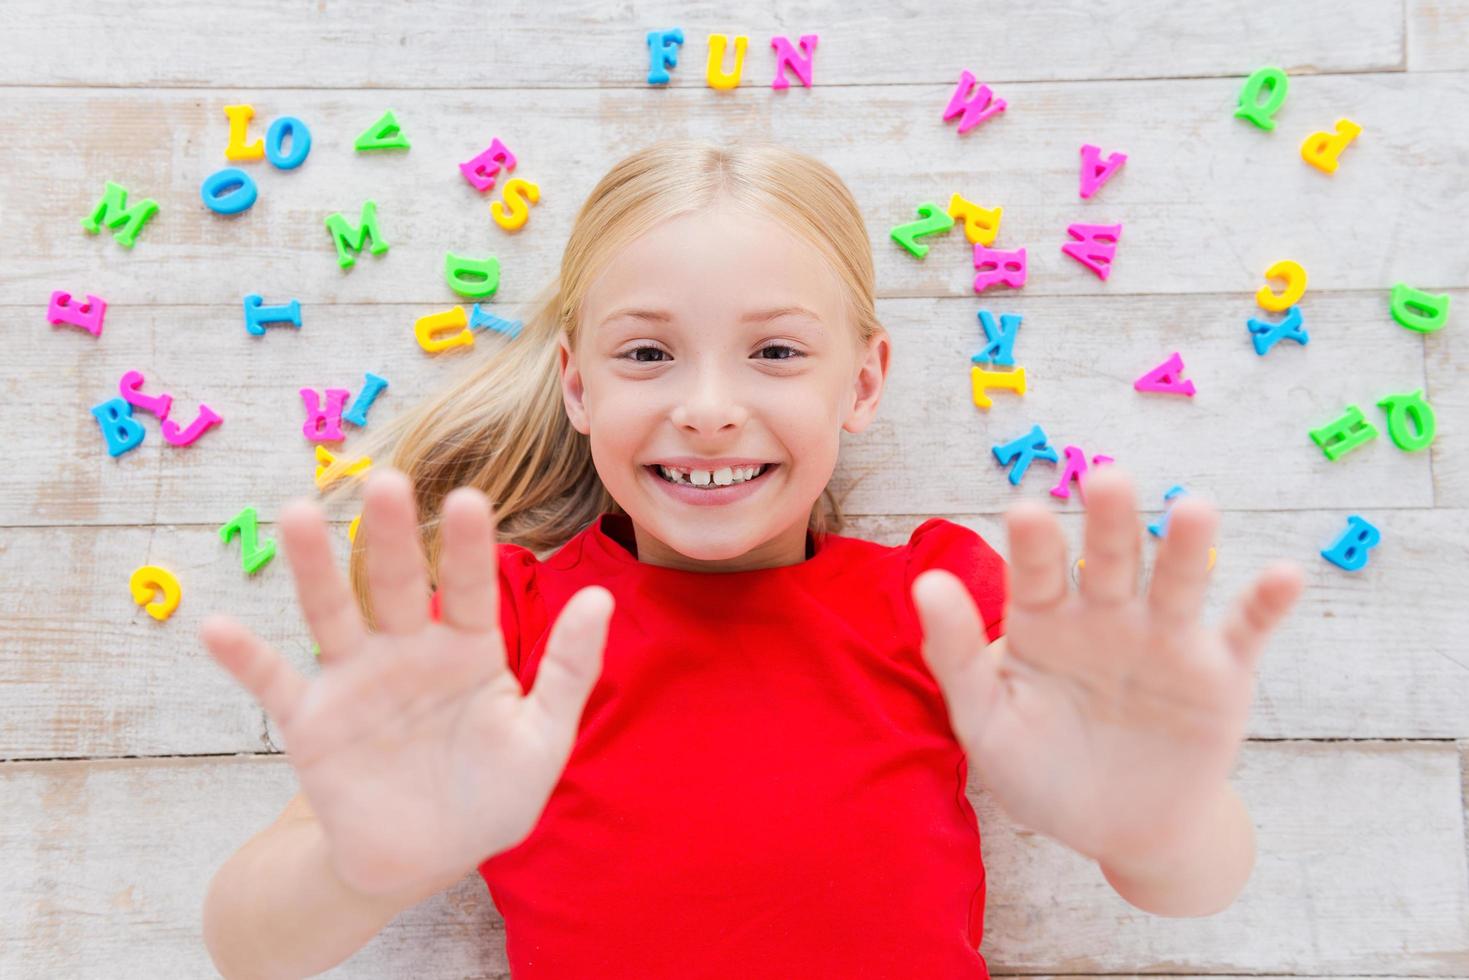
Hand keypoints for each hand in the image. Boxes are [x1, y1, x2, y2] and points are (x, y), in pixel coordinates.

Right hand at [200, 469, 612, 899]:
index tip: (468, 499)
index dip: (469, 547)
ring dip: (313, 568)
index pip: (471, 587)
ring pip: (332, 614)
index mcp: (469, 648)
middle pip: (396, 583)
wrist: (424, 861)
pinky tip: (216, 626)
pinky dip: (244, 658)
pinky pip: (274, 685)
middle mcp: (408, 650)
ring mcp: (356, 681)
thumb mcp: (543, 737)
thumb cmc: (491, 794)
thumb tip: (600, 598)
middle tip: (385, 480)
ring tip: (293, 514)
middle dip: (391, 535)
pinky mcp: (312, 723)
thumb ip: (571, 670)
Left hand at [912, 465, 1304, 869]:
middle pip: (1109, 558)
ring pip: (1177, 581)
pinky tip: (1283, 575)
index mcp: (1043, 620)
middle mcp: (1106, 615)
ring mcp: (1165, 638)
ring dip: (1188, 545)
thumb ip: (955, 655)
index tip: (1024, 512)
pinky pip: (1245, 631)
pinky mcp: (1219, 672)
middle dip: (1110, 520)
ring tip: (1196, 507)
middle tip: (1108, 477)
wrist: (1118, 831)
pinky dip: (1266, 605)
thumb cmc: (1039, 771)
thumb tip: (924, 583)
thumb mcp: (986, 721)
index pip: (1035, 573)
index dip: (1033, 545)